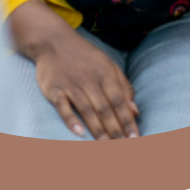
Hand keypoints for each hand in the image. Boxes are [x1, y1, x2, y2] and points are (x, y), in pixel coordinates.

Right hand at [7, 1, 139, 139]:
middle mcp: (89, 79)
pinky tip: (79, 133)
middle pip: (104, 108)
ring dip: (97, 130)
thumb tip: (135, 111)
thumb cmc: (85, 56)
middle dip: (115, 130)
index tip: (135, 138)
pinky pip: (63, 106)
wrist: (53, 40)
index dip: (127, 120)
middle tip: (123, 149)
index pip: (119, 100)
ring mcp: (71, 84)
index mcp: (105, 73)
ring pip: (87, 110)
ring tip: (107, 147)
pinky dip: (71, 119)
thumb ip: (123, 87)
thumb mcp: (108, 64)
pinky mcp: (54, 89)